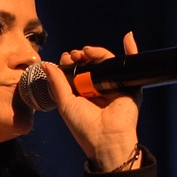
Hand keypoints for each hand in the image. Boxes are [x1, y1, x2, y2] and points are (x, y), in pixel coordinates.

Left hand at [45, 31, 142, 171]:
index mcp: (82, 93)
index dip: (69, 62)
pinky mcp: (128, 85)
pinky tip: (128, 38)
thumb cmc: (84, 127)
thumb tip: (45, 65)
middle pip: (90, 64)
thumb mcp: (65, 103)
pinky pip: (129, 65)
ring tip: (87, 52)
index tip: (64, 58)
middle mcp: (97, 88)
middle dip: (82, 56)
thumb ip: (57, 83)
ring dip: (97, 53)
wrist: (106, 138)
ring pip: (106, 62)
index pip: (75, 71)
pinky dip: (131, 50)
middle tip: (75, 55)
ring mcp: (113, 86)